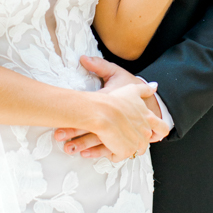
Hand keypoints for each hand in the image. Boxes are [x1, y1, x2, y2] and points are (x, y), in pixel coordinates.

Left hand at [54, 55, 168, 159]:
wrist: (154, 103)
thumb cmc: (131, 89)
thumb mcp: (118, 74)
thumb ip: (100, 66)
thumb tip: (83, 58)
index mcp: (115, 100)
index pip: (92, 108)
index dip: (75, 115)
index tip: (59, 120)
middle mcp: (120, 118)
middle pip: (96, 127)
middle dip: (76, 132)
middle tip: (59, 136)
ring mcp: (126, 132)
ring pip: (104, 142)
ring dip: (85, 145)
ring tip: (69, 148)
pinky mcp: (128, 142)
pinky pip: (113, 150)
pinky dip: (99, 152)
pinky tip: (85, 154)